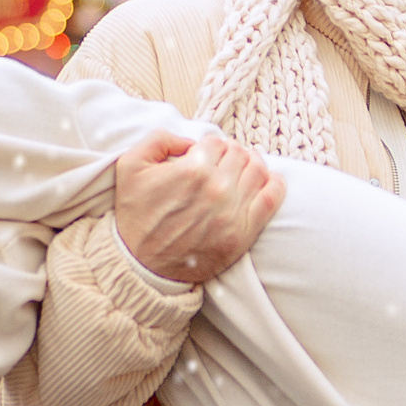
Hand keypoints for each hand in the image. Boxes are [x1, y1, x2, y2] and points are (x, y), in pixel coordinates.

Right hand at [113, 130, 282, 283]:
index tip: (204, 156)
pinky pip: (271, 198)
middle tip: (222, 162)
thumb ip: (159, 139)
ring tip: (241, 168)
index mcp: (192, 169)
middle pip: (239, 154)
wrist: (141, 265)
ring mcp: (233, 212)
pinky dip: (274, 184)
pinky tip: (268, 180)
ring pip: (258, 171)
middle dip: (230, 153)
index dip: (209, 147)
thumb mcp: (130, 165)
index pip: (216, 142)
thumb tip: (190, 140)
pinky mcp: (243, 233)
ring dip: (251, 164)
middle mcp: (217, 189)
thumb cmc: (136, 215)